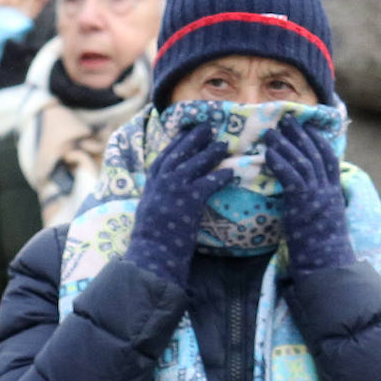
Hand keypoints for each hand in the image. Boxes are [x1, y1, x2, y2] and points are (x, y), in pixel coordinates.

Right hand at [124, 125, 231, 284]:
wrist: (152, 252)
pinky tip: (231, 172)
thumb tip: (166, 191)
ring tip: (223, 144)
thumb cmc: (153, 237)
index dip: (177, 142)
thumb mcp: (150, 209)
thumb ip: (158, 195)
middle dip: (194, 138)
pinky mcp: (189, 200)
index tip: (186, 131)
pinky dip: (220, 176)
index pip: (165, 156)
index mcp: (151, 183)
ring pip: (195, 163)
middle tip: (207, 127)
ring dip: (210, 152)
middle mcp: (161, 181)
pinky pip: (209, 182)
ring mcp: (175, 189)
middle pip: (180, 152)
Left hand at [263, 116, 353, 276]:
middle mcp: (328, 190)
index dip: (318, 140)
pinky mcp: (303, 203)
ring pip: (302, 161)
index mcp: (334, 192)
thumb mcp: (325, 219)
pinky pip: (291, 176)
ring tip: (271, 132)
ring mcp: (317, 195)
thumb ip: (318, 203)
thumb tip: (305, 194)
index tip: (307, 127)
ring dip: (286, 144)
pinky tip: (269, 153)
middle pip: (315, 153)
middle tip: (286, 119)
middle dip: (300, 134)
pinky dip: (280, 162)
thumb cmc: (323, 248)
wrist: (327, 265)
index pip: (330, 158)